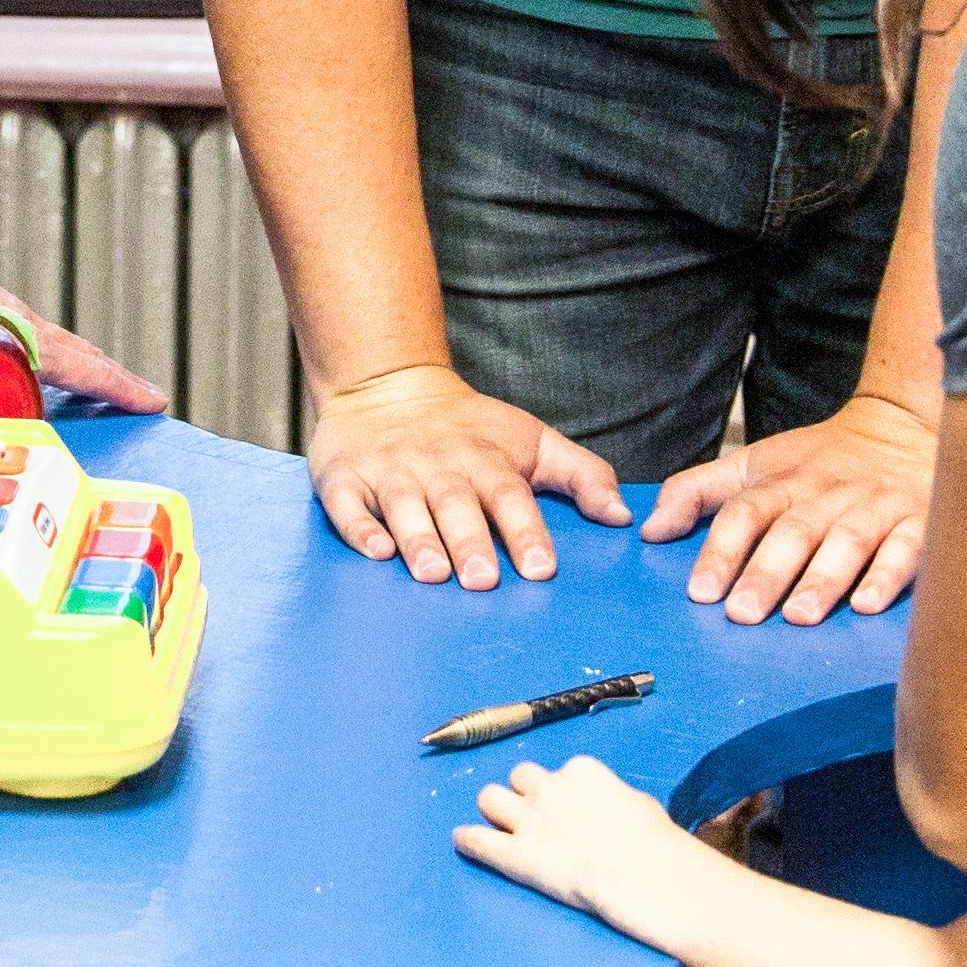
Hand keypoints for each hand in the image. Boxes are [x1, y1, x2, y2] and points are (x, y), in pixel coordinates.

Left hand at [0, 197, 165, 413]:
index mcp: (19, 336)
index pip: (84, 368)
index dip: (121, 389)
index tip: (157, 400)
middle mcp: (21, 322)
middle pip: (82, 354)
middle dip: (114, 379)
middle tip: (145, 399)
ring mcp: (3, 312)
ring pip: (58, 345)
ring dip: (86, 367)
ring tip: (102, 387)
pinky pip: (34, 339)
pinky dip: (54, 357)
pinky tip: (34, 368)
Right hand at [304, 362, 624, 585]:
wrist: (385, 384)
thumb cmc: (468, 427)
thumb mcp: (530, 439)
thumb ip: (580, 474)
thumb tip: (622, 516)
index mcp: (486, 459)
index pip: (511, 496)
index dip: (526, 532)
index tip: (540, 569)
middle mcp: (439, 465)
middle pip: (457, 504)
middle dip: (470, 541)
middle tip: (483, 581)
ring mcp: (390, 471)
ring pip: (404, 506)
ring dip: (418, 539)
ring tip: (433, 574)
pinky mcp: (345, 477)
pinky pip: (349, 504)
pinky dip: (360, 528)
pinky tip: (375, 551)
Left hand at [448, 743, 692, 929]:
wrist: (645, 875)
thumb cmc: (655, 845)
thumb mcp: (638, 805)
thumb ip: (612, 799)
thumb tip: (612, 807)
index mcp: (583, 772)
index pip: (560, 772)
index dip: (561, 791)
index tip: (567, 806)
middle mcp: (551, 788)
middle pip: (519, 776)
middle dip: (524, 793)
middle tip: (533, 814)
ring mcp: (530, 820)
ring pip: (489, 797)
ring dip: (495, 810)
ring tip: (500, 824)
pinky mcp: (517, 855)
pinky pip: (478, 841)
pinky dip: (467, 840)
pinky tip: (462, 840)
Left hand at [638, 392, 933, 621]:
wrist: (904, 426)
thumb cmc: (820, 459)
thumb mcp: (753, 464)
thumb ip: (698, 492)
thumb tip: (649, 530)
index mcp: (783, 481)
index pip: (745, 512)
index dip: (721, 550)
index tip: (701, 592)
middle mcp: (827, 493)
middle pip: (793, 531)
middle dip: (766, 573)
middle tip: (742, 614)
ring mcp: (875, 507)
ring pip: (847, 542)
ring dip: (822, 580)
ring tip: (798, 616)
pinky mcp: (919, 521)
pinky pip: (908, 548)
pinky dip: (888, 576)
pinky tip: (868, 605)